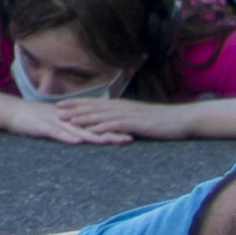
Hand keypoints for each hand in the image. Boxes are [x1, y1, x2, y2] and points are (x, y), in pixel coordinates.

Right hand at [0, 97, 123, 144]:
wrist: (12, 111)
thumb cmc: (34, 119)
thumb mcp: (57, 121)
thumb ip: (72, 127)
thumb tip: (87, 135)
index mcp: (72, 117)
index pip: (96, 123)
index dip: (113, 127)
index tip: (131, 132)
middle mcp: (67, 118)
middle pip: (92, 126)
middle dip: (111, 132)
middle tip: (129, 138)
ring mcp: (55, 122)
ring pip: (78, 129)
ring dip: (94, 136)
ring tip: (109, 141)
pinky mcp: (43, 127)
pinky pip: (57, 133)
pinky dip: (67, 137)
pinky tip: (78, 142)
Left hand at [47, 96, 186, 140]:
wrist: (179, 120)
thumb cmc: (160, 121)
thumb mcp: (138, 118)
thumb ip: (123, 119)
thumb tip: (111, 124)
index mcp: (121, 106)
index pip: (94, 103)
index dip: (77, 104)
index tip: (61, 104)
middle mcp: (121, 107)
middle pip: (93, 107)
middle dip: (74, 109)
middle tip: (56, 111)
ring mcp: (128, 115)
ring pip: (101, 115)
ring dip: (84, 118)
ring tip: (68, 120)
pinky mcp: (136, 124)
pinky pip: (116, 125)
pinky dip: (103, 127)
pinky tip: (92, 131)